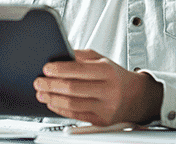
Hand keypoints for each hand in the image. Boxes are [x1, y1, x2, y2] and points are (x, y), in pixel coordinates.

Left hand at [33, 49, 162, 125]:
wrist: (137, 96)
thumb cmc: (115, 76)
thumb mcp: (102, 60)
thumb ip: (81, 56)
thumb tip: (60, 53)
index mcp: (107, 71)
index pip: (79, 70)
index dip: (59, 69)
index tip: (46, 68)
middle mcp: (107, 90)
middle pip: (73, 88)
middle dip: (51, 85)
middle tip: (38, 82)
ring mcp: (105, 107)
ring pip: (72, 104)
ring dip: (52, 99)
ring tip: (42, 93)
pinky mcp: (101, 121)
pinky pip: (76, 116)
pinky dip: (60, 110)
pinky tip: (52, 103)